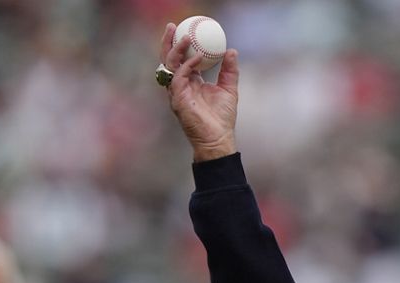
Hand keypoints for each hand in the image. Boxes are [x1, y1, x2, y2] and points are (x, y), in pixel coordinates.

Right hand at [158, 23, 239, 161]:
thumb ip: (229, 70)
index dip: (180, 45)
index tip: (185, 30)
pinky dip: (187, 66)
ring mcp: (177, 92)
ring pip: (169, 66)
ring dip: (176, 50)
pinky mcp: (178, 99)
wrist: (219, 138)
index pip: (181, 59)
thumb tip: (232, 51)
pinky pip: (179, 78)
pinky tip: (197, 58)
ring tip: (184, 38)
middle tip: (173, 27)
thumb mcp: (229, 89)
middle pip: (169, 59)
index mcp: (190, 82)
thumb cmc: (222, 118)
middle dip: (168, 42)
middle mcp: (181, 86)